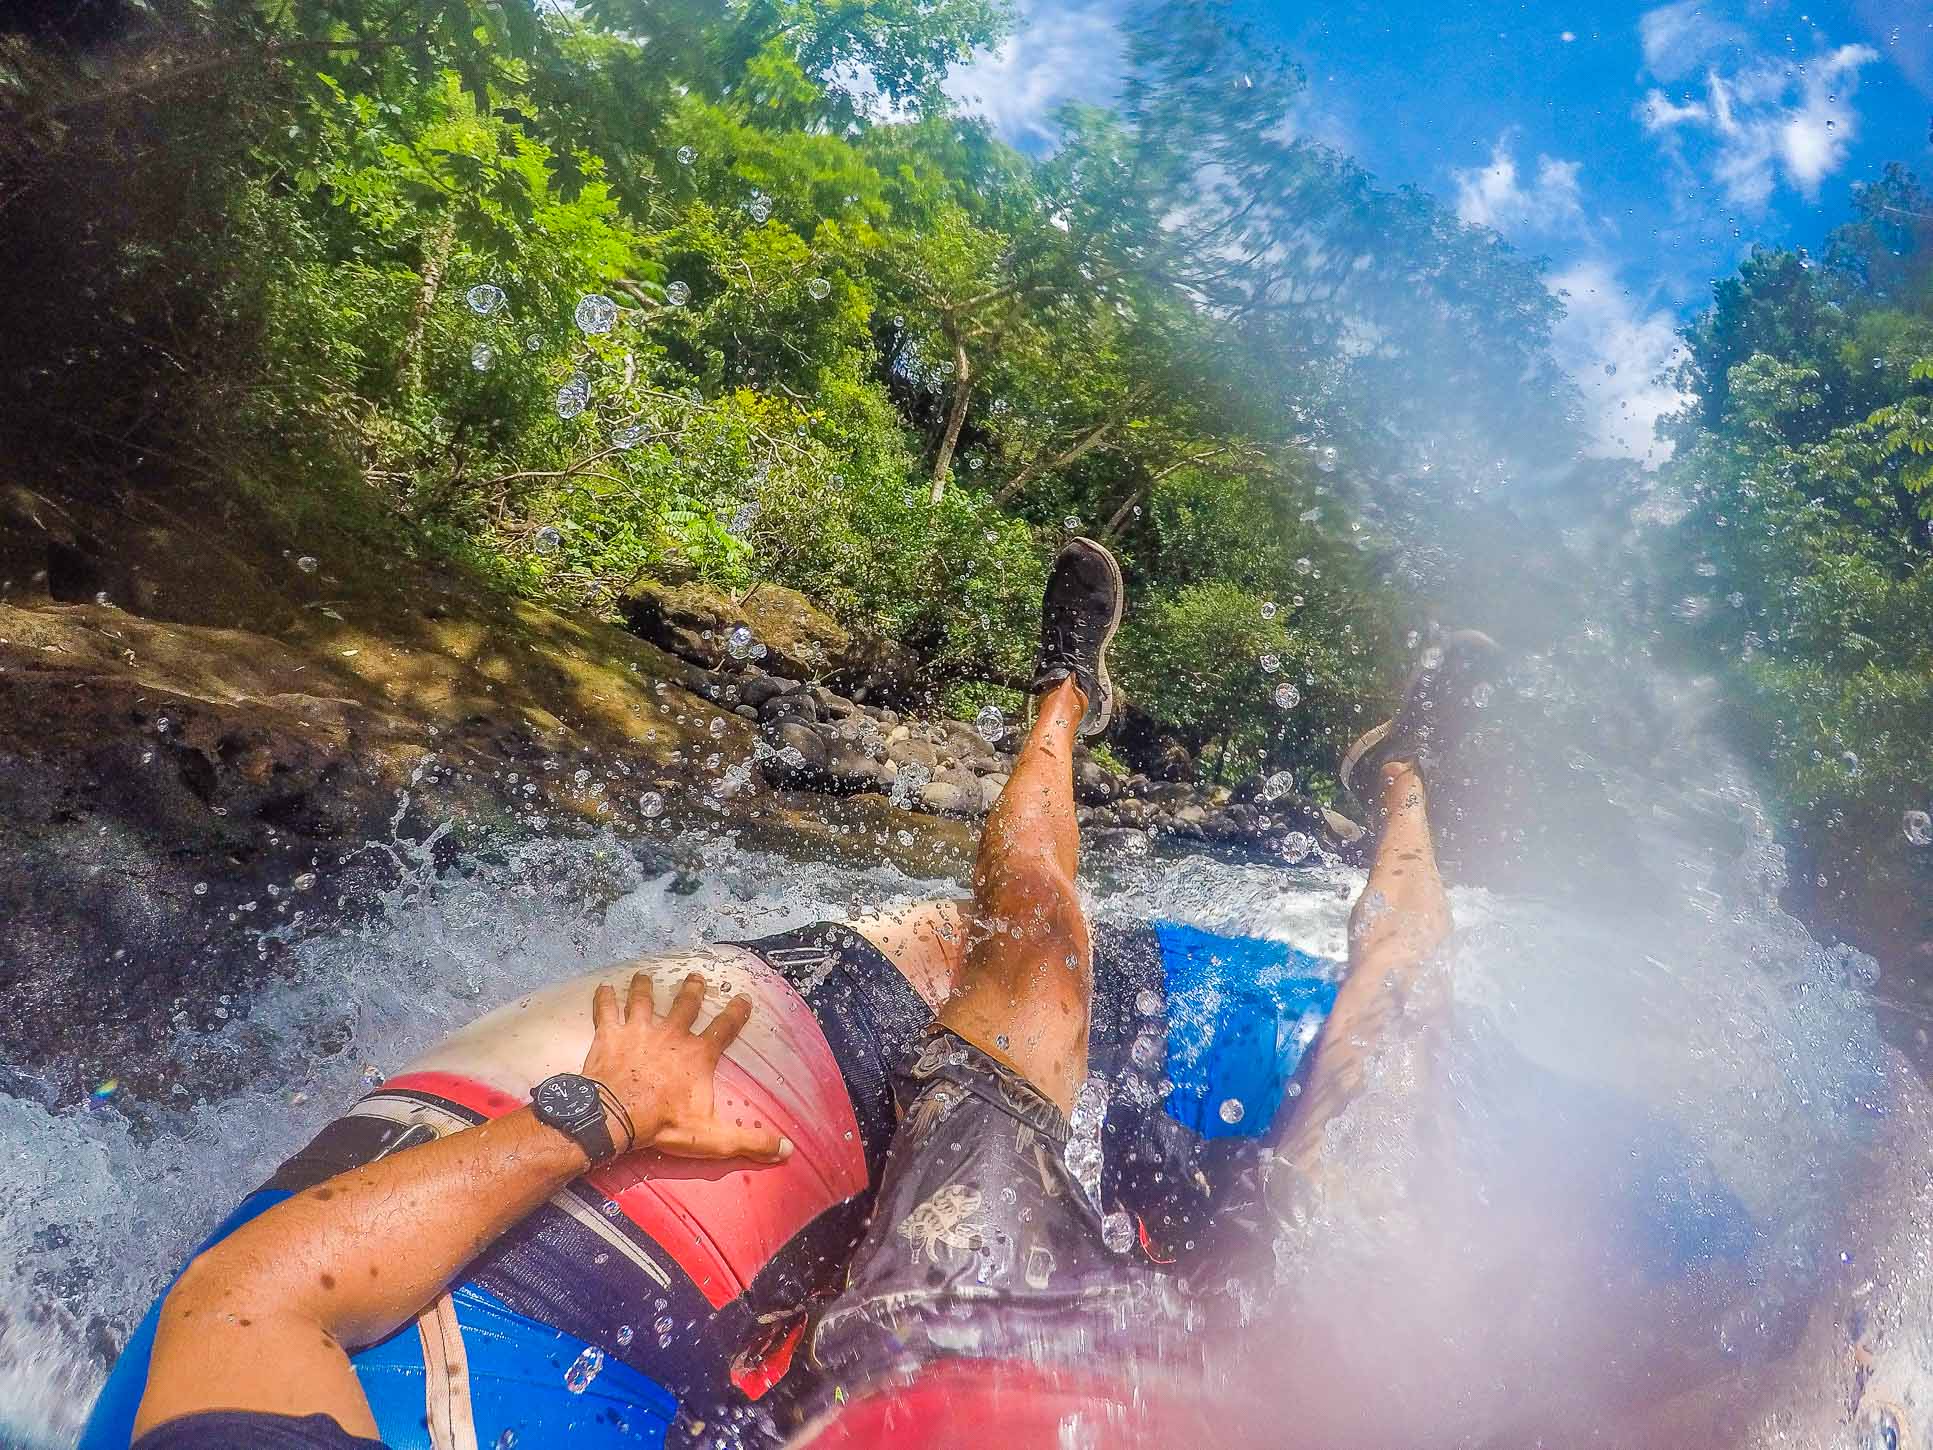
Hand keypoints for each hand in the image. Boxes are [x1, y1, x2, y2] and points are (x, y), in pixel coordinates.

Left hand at [581, 971, 790, 1163]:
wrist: (615, 1116)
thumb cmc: (663, 1124)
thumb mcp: (713, 1138)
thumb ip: (750, 1141)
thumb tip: (787, 1149)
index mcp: (698, 1055)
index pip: (724, 1028)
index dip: (736, 1013)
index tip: (743, 998)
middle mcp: (672, 1035)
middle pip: (685, 1005)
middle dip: (692, 989)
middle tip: (696, 977)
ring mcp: (640, 1030)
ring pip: (644, 1000)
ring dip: (645, 987)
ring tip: (645, 976)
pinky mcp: (611, 1034)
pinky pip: (607, 1010)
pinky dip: (604, 998)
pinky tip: (603, 987)